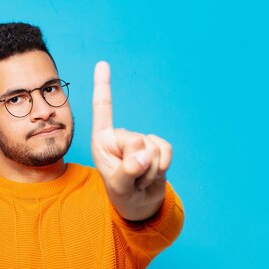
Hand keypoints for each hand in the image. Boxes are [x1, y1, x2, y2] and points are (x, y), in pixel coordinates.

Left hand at [91, 61, 171, 221]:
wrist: (141, 205)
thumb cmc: (123, 195)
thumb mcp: (119, 188)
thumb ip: (127, 172)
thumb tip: (142, 157)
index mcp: (102, 141)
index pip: (103, 111)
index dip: (104, 87)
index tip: (103, 63)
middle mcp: (119, 136)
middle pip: (135, 140)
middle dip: (137, 166)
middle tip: (132, 179)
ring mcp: (139, 140)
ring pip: (152, 148)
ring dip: (149, 170)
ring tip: (140, 179)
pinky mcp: (157, 144)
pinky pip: (166, 149)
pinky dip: (163, 165)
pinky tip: (154, 173)